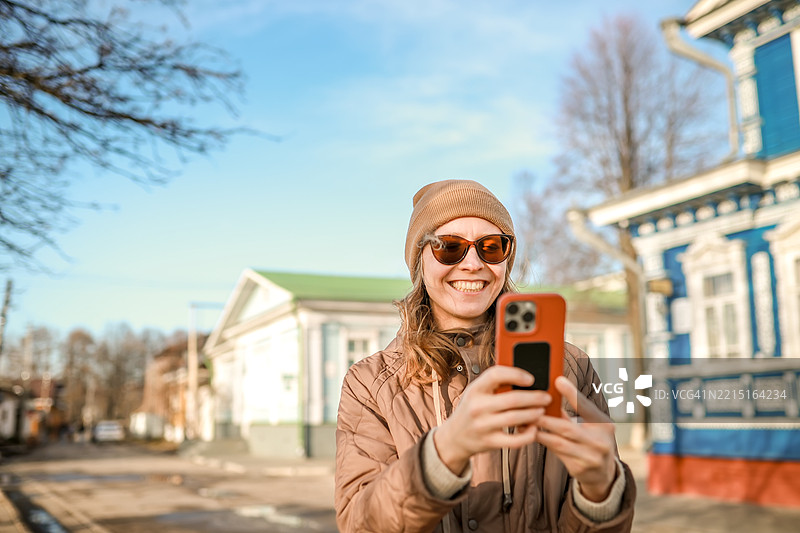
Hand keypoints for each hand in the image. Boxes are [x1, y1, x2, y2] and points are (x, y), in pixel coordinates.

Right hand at [434, 365, 550, 474]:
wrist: (455, 436)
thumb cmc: (472, 409)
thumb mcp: (477, 392)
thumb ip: (495, 384)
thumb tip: (525, 375)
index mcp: (475, 389)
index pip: (496, 375)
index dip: (516, 374)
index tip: (531, 378)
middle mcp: (477, 407)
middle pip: (512, 399)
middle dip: (534, 397)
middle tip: (546, 397)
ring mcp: (483, 426)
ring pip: (515, 418)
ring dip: (534, 414)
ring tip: (542, 410)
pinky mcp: (490, 442)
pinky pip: (515, 440)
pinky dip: (528, 435)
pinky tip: (533, 429)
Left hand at [535, 376, 617, 501]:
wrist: (603, 474)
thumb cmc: (593, 441)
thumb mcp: (591, 426)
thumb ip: (573, 412)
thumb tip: (552, 393)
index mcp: (605, 425)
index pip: (587, 407)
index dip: (572, 393)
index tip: (558, 381)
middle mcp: (600, 442)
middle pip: (568, 428)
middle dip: (546, 418)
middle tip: (529, 408)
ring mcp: (590, 458)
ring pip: (558, 442)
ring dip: (539, 431)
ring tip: (524, 422)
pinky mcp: (578, 468)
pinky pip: (556, 453)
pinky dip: (543, 442)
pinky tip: (530, 435)